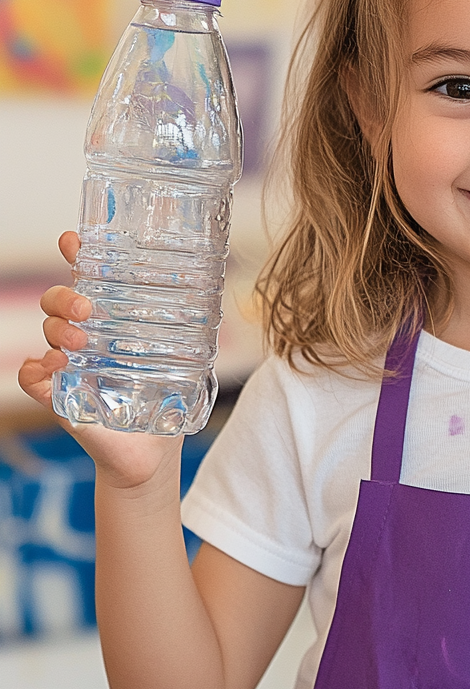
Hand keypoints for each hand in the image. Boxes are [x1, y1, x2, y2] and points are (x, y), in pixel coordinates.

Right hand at [18, 231, 183, 490]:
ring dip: (56, 330)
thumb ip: (195, 328)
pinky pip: (31, 378)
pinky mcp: (59, 396)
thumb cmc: (167, 397)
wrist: (154, 450)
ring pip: (46, 333)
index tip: (73, 239)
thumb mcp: (184, 357)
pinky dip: (35, 370)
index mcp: (112, 321)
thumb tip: (220, 292)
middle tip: (88, 309)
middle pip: (57, 302)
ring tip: (79, 341)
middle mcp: (86, 337)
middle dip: (64, 297)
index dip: (77, 255)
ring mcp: (69, 365)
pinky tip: (52, 367)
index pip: (88, 279)